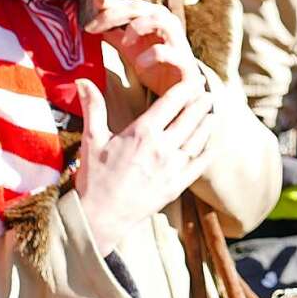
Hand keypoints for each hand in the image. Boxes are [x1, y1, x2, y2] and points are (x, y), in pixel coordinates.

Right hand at [76, 78, 213, 254]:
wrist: (101, 217)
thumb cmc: (95, 178)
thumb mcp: (92, 139)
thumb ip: (93, 107)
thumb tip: (82, 80)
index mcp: (142, 132)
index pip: (171, 102)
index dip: (186, 88)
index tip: (194, 80)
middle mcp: (162, 147)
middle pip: (190, 118)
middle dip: (201, 103)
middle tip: (208, 93)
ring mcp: (172, 168)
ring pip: (198, 139)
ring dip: (207, 124)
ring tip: (213, 113)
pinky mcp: (177, 186)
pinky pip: (200, 165)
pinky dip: (209, 152)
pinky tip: (214, 144)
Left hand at [84, 0, 202, 96]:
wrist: (181, 95)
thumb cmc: (156, 68)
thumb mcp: (130, 49)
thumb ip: (114, 34)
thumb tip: (92, 21)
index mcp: (152, 18)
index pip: (128, 3)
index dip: (107, 5)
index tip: (87, 15)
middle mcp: (166, 24)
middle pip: (139, 7)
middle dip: (113, 14)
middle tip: (92, 26)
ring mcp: (177, 41)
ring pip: (159, 19)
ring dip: (137, 26)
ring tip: (124, 41)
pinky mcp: (184, 62)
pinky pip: (167, 51)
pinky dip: (150, 55)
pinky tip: (139, 64)